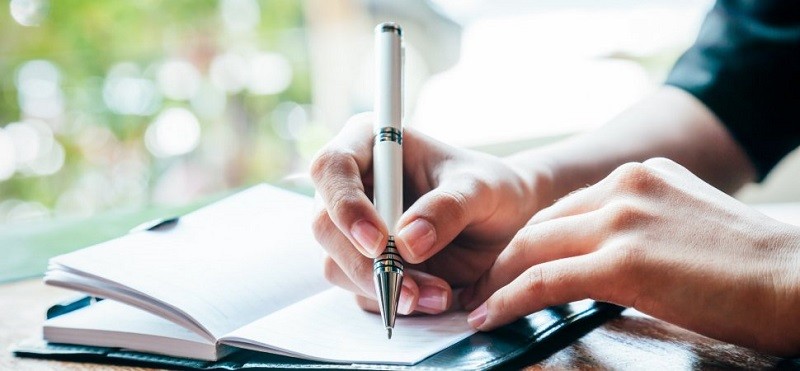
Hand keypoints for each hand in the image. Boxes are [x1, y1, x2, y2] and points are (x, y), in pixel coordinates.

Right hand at [310, 113, 546, 314]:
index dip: (345, 205)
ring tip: (439, 294)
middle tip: (409, 288)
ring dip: (384, 288)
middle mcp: (353, 185)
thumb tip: (407, 243)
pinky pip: (361, 291)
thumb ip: (447, 208)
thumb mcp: (481, 190)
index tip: (378, 241)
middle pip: (325, 225)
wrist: (505, 223)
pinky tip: (433, 297)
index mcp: (369, 144)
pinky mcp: (364, 264)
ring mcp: (353, 229)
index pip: (332, 168)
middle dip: (365, 263)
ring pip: (337, 265)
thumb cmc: (490, 189)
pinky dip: (394, 301)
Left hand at [461, 158, 799, 355]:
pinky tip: (491, 317)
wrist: (796, 280)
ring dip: (497, 281)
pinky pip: (544, 281)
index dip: (531, 239)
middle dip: (505, 258)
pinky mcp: (621, 261)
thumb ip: (642, 224)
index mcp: (640, 175)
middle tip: (481, 285)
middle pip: (540, 224)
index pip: (565, 207)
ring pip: (533, 249)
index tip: (511, 262)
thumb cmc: (750, 265)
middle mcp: (624, 187)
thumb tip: (604, 254)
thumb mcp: (686, 222)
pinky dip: (509, 300)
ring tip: (477, 305)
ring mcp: (621, 220)